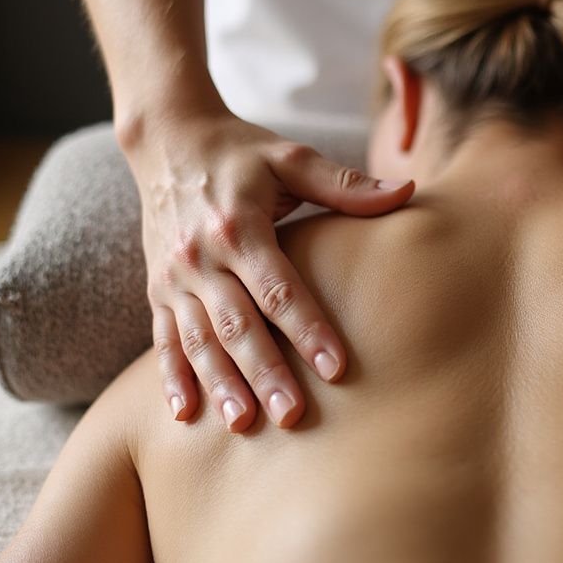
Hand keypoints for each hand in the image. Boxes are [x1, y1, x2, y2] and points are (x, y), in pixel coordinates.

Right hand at [124, 108, 413, 430]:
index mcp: (239, 226)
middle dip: (265, 372)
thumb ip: (345, 183)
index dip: (308, 328)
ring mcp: (174, 277)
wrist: (167, 139)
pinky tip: (185, 413)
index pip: (279, 288)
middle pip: (237, 324)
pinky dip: (171, 376)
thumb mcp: (291, 156)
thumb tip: (405, 192)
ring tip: (244, 423)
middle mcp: (201, 256)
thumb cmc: (241, 151)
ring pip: (198, 339)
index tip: (336, 367)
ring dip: (220, 383)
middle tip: (293, 414)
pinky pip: (163, 337)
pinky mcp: (157, 289)